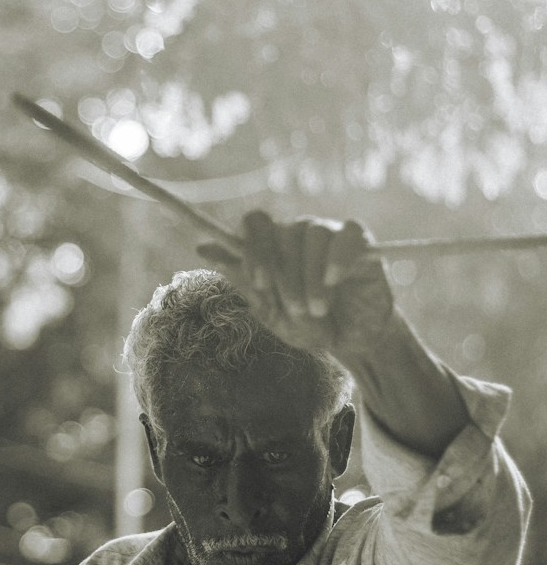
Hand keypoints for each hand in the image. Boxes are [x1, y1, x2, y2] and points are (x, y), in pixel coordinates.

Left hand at [197, 211, 394, 361]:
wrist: (351, 341)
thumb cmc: (308, 325)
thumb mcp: (271, 311)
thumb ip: (243, 280)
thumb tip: (203, 248)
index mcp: (272, 246)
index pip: (254, 223)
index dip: (254, 247)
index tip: (260, 282)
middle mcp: (298, 233)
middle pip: (283, 232)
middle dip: (285, 276)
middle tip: (294, 309)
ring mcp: (329, 234)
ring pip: (313, 234)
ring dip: (311, 277)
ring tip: (317, 310)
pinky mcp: (361, 242)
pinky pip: (347, 235)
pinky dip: (338, 257)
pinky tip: (334, 281)